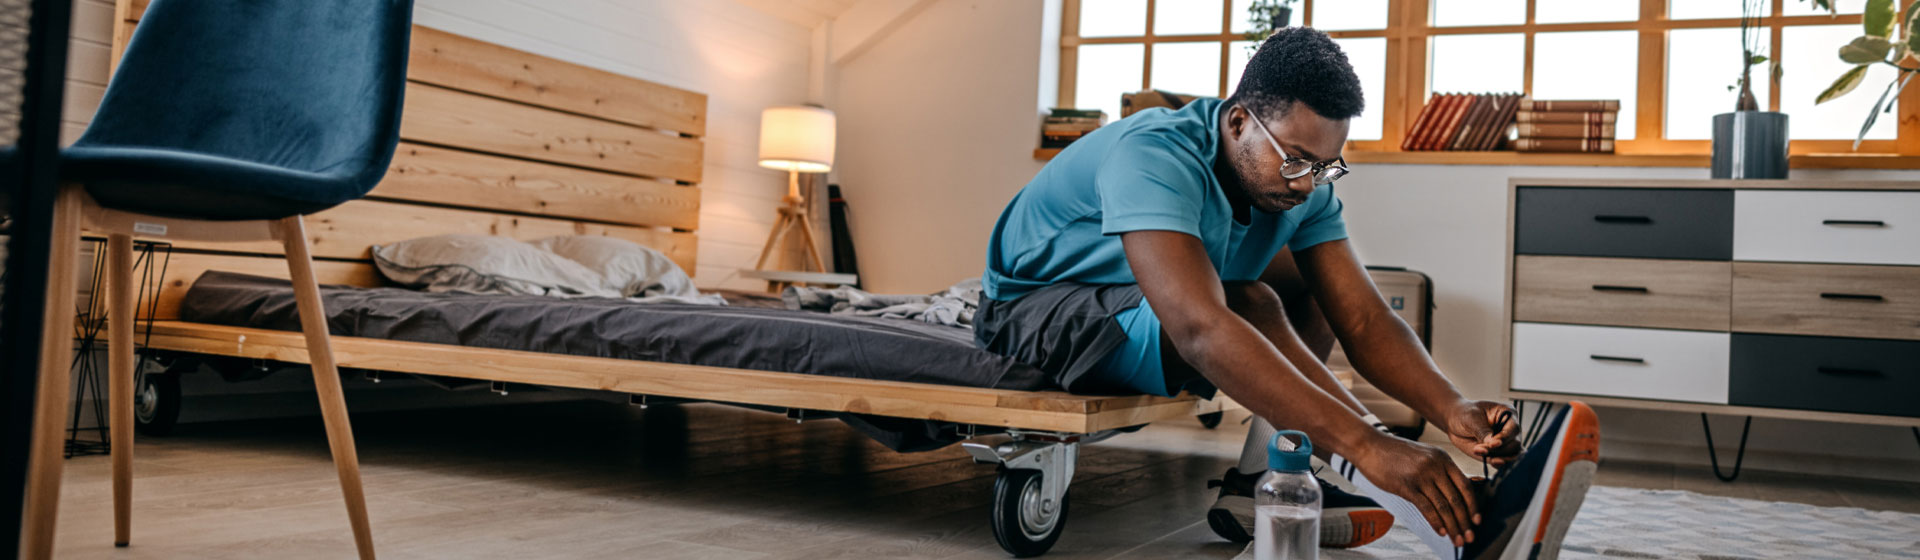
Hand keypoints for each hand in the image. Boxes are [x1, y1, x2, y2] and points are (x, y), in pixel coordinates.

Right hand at [1351, 432, 1478, 546]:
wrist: (1370, 445)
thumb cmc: (1396, 453)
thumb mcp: (1425, 455)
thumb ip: (1442, 470)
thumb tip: (1462, 489)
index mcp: (1443, 459)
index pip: (1466, 486)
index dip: (1473, 506)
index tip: (1476, 521)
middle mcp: (1436, 466)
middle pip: (1457, 499)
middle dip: (1465, 521)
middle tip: (1469, 537)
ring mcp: (1421, 475)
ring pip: (1443, 506)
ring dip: (1452, 526)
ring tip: (1456, 539)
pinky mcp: (1406, 485)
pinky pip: (1426, 507)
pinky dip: (1435, 522)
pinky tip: (1440, 532)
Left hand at [1444, 400, 1521, 467]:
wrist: (1454, 422)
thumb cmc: (1465, 414)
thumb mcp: (1471, 419)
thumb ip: (1483, 431)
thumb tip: (1494, 444)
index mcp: (1508, 414)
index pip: (1513, 429)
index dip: (1504, 438)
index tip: (1492, 445)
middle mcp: (1510, 429)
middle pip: (1515, 444)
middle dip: (1499, 450)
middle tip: (1481, 450)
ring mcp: (1506, 442)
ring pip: (1512, 455)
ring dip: (1500, 459)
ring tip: (1485, 456)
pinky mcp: (1499, 453)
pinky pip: (1504, 462)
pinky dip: (1498, 464)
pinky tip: (1490, 462)